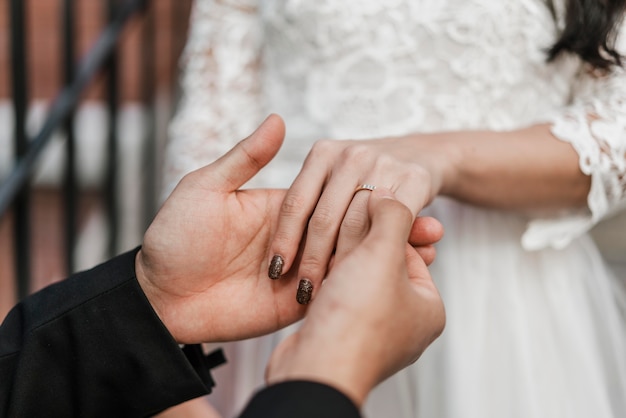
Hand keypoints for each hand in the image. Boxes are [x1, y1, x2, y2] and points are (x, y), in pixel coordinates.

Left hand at [135, 115, 443, 343]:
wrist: (158, 298)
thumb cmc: (176, 237)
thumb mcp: (206, 189)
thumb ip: (245, 159)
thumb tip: (278, 118)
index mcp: (280, 207)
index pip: (334, 198)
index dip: (367, 198)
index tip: (400, 192)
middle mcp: (296, 237)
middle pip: (351, 229)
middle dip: (389, 227)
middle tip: (429, 225)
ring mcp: (298, 271)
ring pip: (350, 261)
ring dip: (387, 255)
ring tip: (429, 250)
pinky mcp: (294, 305)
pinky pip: (335, 293)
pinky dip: (365, 286)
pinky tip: (399, 279)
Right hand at [266, 188, 445, 406]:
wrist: (315, 368)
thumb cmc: (356, 321)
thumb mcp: (383, 255)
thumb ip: (392, 217)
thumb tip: (387, 194)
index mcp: (427, 307)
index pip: (410, 249)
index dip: (387, 224)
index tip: (368, 206)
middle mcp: (403, 319)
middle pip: (383, 261)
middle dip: (362, 239)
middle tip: (346, 219)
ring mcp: (370, 326)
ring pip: (357, 275)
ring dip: (340, 255)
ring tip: (326, 239)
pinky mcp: (340, 329)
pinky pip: (337, 291)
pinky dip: (326, 275)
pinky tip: (313, 265)